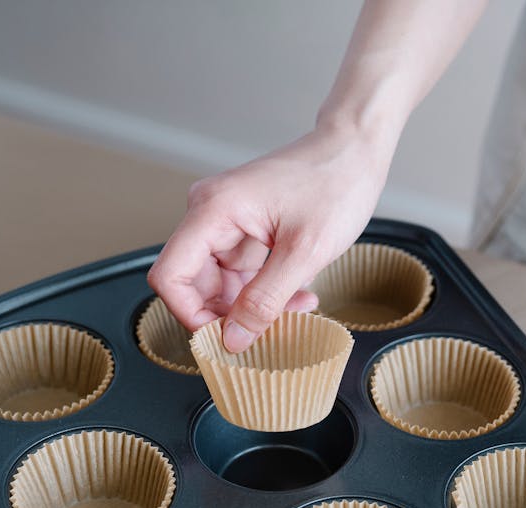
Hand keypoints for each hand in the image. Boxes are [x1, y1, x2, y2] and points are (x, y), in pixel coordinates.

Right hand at [146, 124, 388, 351]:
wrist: (355, 150)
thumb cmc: (335, 183)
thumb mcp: (304, 252)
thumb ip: (264, 300)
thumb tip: (232, 340)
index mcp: (212, 210)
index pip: (170, 277)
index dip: (190, 315)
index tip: (224, 339)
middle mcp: (209, 213)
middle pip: (193, 284)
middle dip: (228, 315)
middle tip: (269, 332)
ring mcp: (225, 222)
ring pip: (219, 284)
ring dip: (252, 306)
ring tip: (296, 309)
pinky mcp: (244, 229)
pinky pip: (240, 274)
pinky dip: (264, 291)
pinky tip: (297, 295)